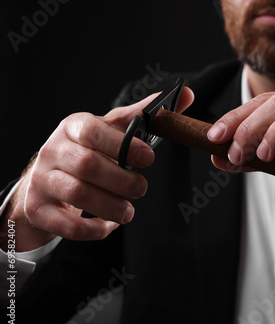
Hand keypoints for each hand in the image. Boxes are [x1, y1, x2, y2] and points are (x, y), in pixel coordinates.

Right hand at [1, 88, 193, 250]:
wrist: (43, 183)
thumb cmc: (86, 153)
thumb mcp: (110, 131)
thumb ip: (143, 116)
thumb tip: (187, 94)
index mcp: (73, 128)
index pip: (94, 131)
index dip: (124, 145)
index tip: (149, 158)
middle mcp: (52, 150)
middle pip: (88, 165)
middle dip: (123, 181)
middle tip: (141, 188)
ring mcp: (41, 180)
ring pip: (78, 195)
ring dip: (112, 206)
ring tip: (128, 211)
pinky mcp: (37, 209)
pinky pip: (67, 225)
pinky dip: (94, 230)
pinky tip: (108, 224)